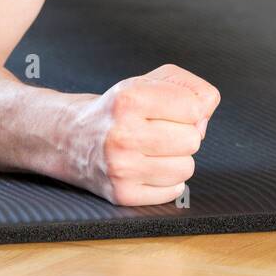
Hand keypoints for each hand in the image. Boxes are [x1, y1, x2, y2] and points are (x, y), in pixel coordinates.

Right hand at [67, 64, 220, 205]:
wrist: (70, 137)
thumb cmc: (117, 110)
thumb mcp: (149, 82)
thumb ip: (190, 87)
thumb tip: (205, 116)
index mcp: (129, 98)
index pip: (194, 108)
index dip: (190, 109)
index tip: (172, 110)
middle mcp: (123, 133)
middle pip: (192, 140)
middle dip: (182, 135)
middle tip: (158, 132)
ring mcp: (121, 167)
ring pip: (186, 168)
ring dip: (176, 159)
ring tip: (152, 150)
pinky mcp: (122, 194)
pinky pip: (173, 191)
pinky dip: (166, 181)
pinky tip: (146, 168)